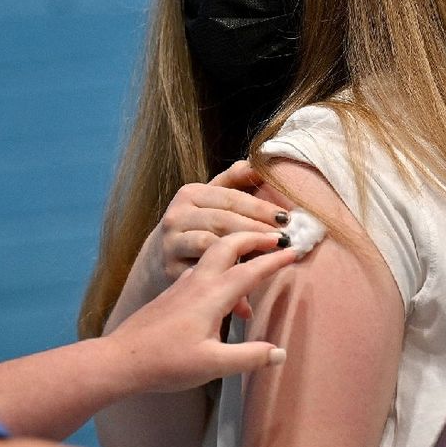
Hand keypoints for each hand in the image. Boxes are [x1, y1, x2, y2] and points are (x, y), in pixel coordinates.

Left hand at [106, 231, 300, 393]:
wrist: (121, 358)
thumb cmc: (166, 362)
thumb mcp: (213, 365)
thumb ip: (249, 357)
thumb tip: (280, 352)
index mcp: (211, 295)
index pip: (250, 270)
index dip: (275, 259)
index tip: (295, 249)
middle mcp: (198, 282)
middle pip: (229, 244)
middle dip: (254, 235)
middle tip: (276, 236)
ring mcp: (184, 285)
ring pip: (214, 251)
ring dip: (236, 243)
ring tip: (255, 249)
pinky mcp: (174, 292)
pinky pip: (203, 264)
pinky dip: (222, 259)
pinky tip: (225, 277)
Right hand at [140, 161, 289, 296]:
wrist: (159, 257)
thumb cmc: (196, 224)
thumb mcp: (209, 198)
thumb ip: (234, 180)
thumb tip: (262, 163)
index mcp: (190, 194)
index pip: (230, 198)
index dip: (259, 207)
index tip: (286, 218)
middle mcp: (177, 215)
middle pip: (222, 220)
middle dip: (256, 229)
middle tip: (284, 239)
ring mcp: (172, 243)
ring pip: (210, 243)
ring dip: (242, 250)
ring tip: (269, 257)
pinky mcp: (170, 269)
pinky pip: (203, 270)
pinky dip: (225, 275)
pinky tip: (247, 283)